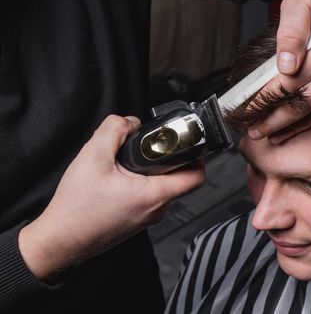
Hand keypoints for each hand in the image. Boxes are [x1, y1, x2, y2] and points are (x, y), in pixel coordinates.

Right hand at [19, 115, 204, 280]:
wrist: (59, 241)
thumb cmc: (76, 208)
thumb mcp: (92, 156)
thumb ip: (114, 130)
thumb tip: (130, 122)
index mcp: (155, 195)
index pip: (196, 177)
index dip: (198, 155)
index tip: (188, 142)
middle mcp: (157, 209)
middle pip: (179, 178)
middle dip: (168, 158)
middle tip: (151, 146)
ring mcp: (147, 217)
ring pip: (162, 186)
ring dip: (151, 170)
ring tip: (130, 162)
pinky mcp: (137, 219)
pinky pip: (148, 195)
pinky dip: (140, 182)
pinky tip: (120, 177)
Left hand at [248, 0, 310, 154]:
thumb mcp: (300, 2)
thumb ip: (291, 34)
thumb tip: (284, 66)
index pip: (283, 87)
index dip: (260, 103)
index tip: (244, 113)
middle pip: (300, 105)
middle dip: (273, 122)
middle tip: (254, 133)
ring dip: (298, 129)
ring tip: (276, 138)